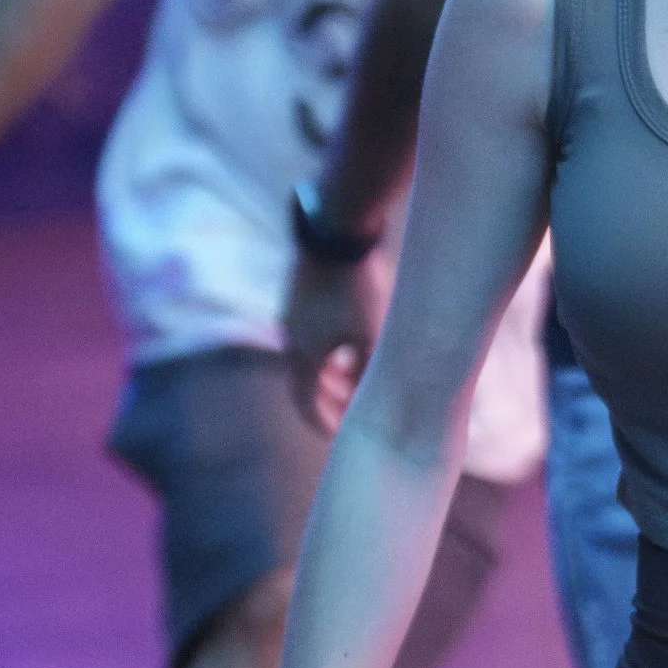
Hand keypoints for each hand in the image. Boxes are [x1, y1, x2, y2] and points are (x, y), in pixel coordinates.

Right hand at [284, 244, 379, 431]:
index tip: (342, 438)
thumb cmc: (357, 288)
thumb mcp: (372, 337)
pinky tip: (353, 344)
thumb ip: (371, 373)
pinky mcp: (302, 294)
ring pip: (311, 358)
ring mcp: (293, 315)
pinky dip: (330, 351)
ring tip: (358, 381)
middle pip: (307, 383)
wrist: (336, 229)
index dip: (324, 424)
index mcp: (303, 356)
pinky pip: (313, 335)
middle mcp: (291, 338)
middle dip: (330, 402)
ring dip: (332, 376)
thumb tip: (376, 400)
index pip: (307, 404)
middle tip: (353, 414)